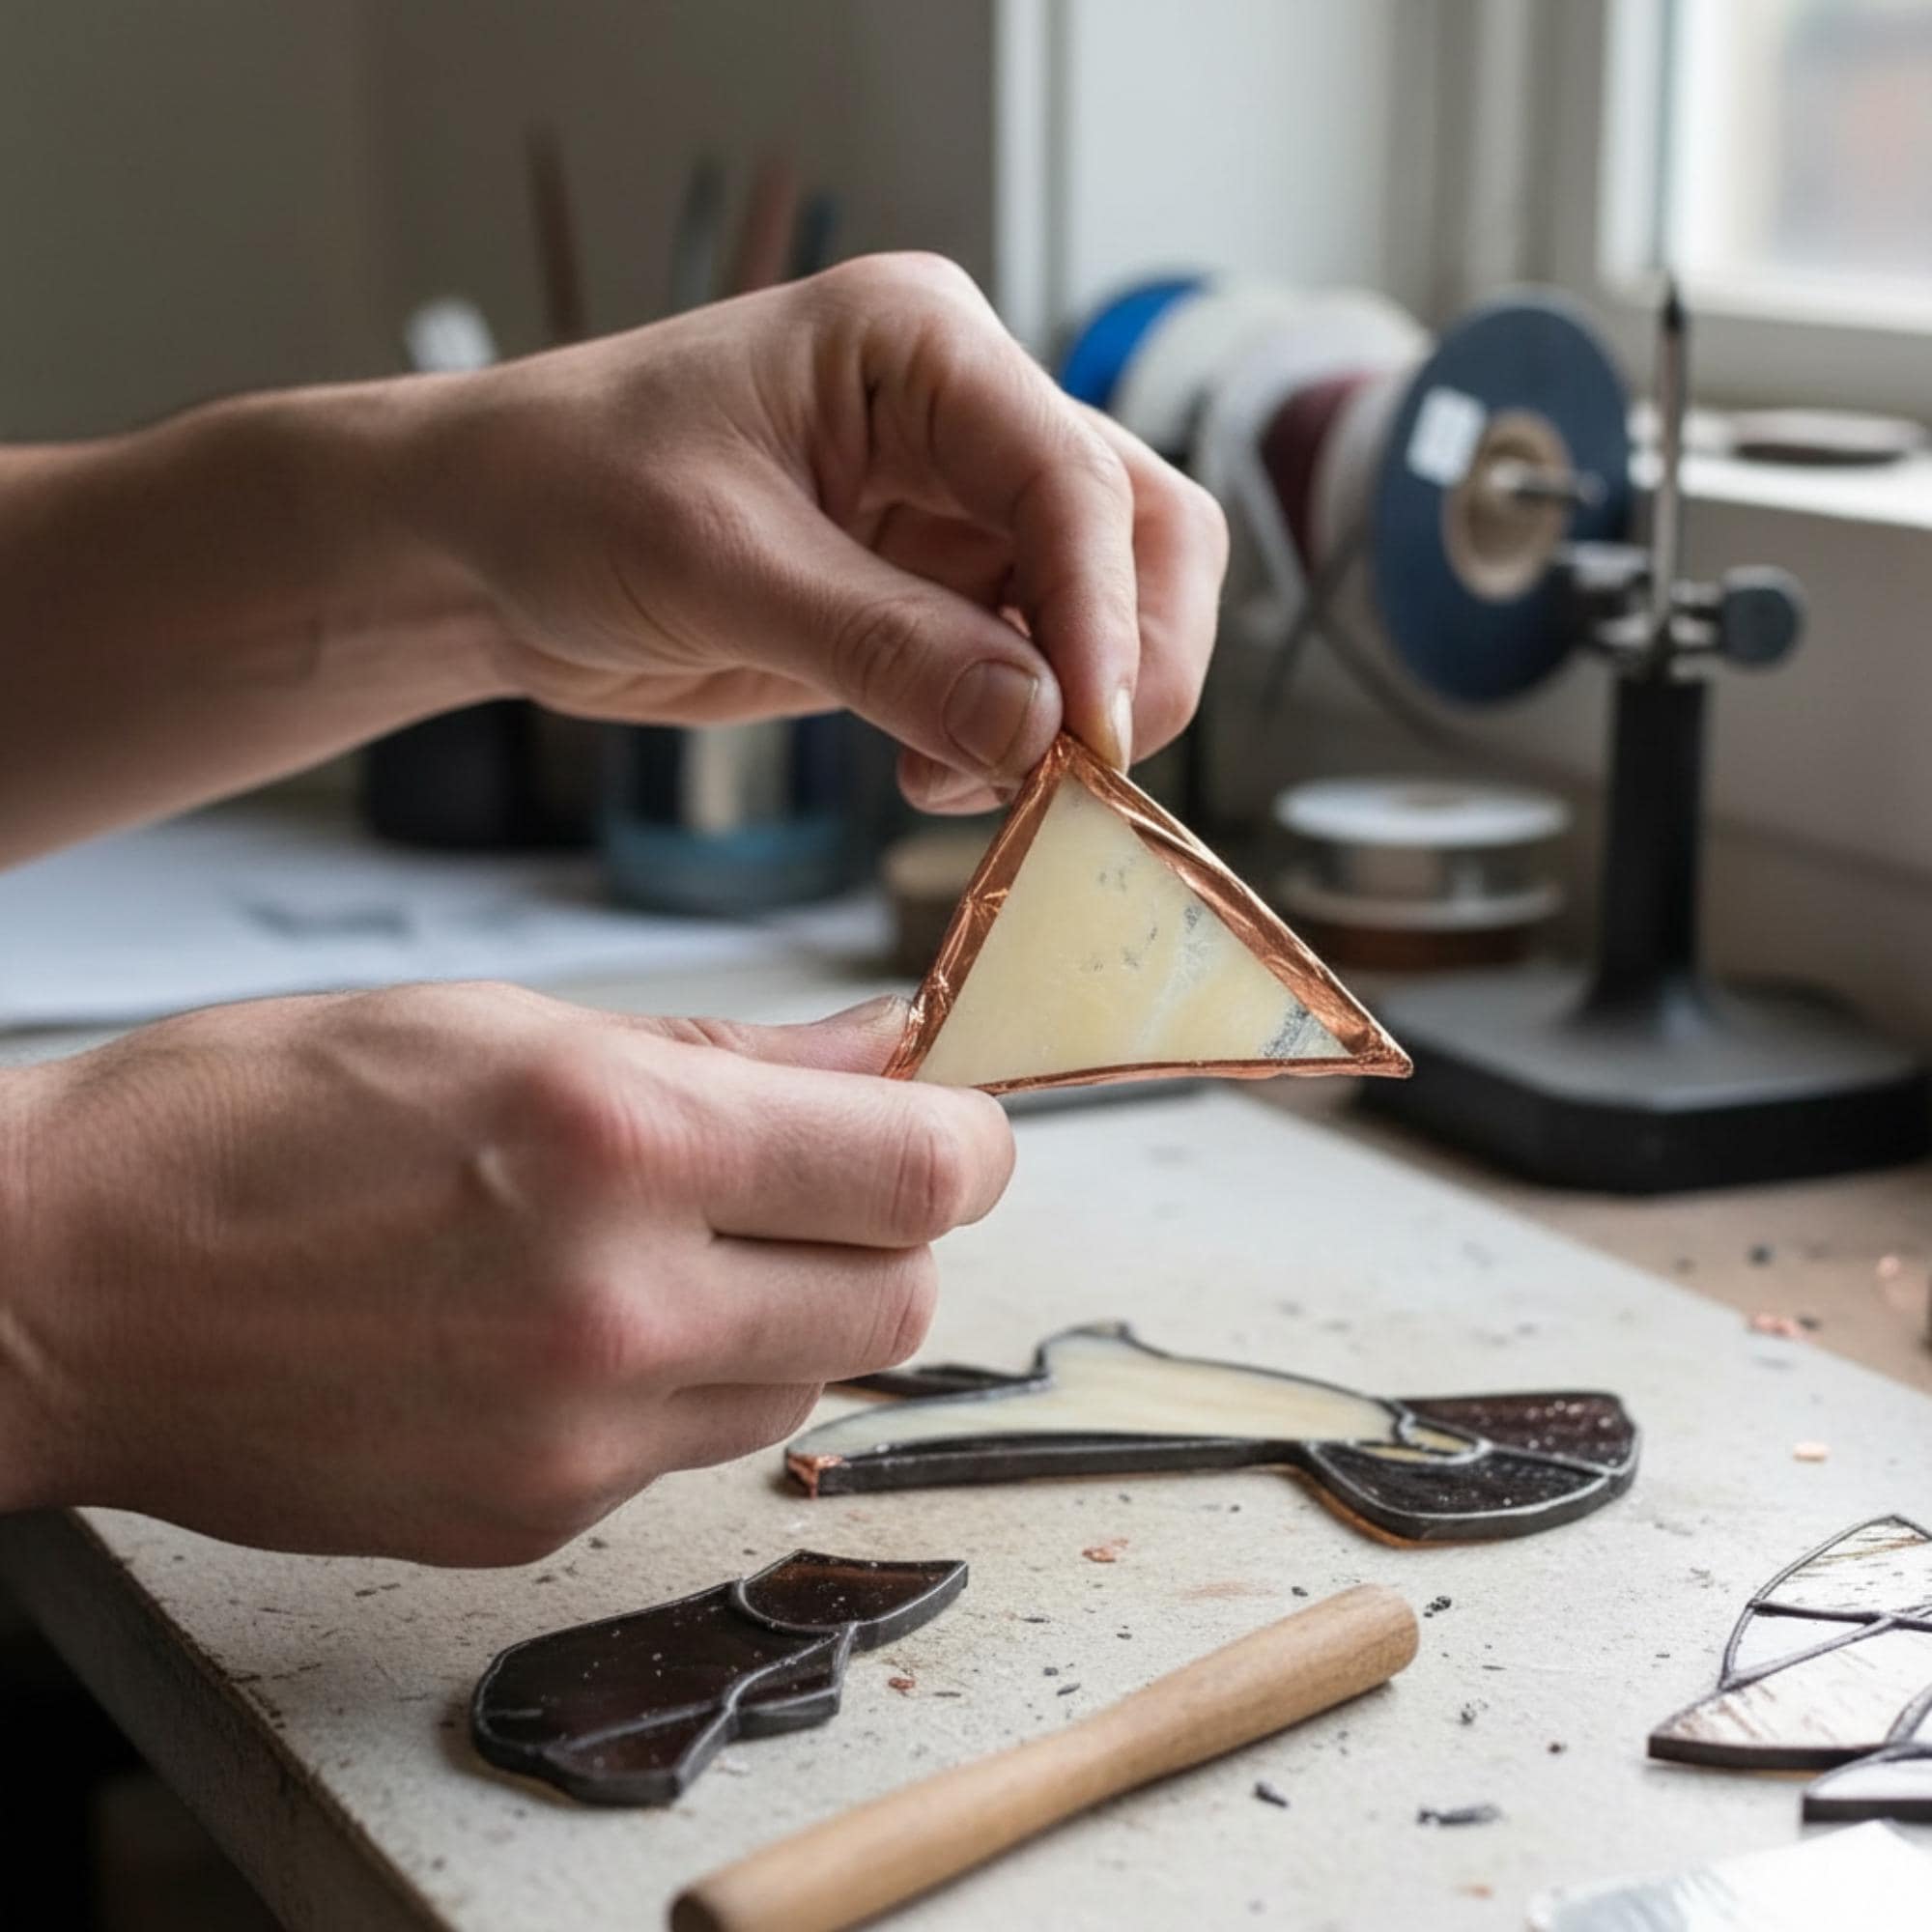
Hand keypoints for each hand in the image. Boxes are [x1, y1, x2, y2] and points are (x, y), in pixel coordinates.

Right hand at [0, 987, 1009, 1562]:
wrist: (62, 1283)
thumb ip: (727, 1055)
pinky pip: (695, 1447)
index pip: (925, 1173)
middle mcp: (621, 1307)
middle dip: (891, 1228)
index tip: (945, 1115)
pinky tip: (584, 1321)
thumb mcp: (504, 1023)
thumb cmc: (257, 1116)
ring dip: (794, 1306)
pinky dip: (691, 1379)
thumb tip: (885, 1052)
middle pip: (903, 1300)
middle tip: (818, 1172)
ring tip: (674, 1241)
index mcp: (623, 1142)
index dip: (965, 1137)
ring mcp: (578, 1439)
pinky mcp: (533, 1521)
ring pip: (809, 1379)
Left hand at [397, 252, 1227, 811]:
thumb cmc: (563, 494)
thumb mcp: (714, 564)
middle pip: (1137, 533)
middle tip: (1079, 772)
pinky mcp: (932, 595)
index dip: (1102, 612)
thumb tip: (1038, 730)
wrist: (481, 548)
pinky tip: (947, 778)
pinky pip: (1027, 672)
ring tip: (988, 785)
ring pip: (1102, 610)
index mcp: (918, 347)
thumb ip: (883, 646)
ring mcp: (955, 509)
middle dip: (1130, 659)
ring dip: (1073, 711)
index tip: (1090, 734)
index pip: (1070, 476)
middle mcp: (962, 416)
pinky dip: (1017, 738)